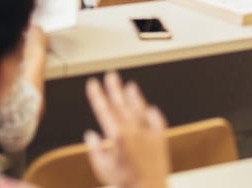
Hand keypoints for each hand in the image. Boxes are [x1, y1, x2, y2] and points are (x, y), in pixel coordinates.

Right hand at [84, 71, 168, 187]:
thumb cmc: (126, 183)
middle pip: (121, 104)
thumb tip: (91, 135)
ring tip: (130, 85)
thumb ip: (95, 149)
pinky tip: (152, 108)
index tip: (93, 84)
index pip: (104, 109)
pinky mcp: (160, 141)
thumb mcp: (102, 168)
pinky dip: (154, 114)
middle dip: (114, 88)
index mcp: (117, 136)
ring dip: (134, 97)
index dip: (97, 95)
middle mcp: (133, 131)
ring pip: (139, 109)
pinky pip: (158, 123)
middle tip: (111, 75)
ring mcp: (148, 135)